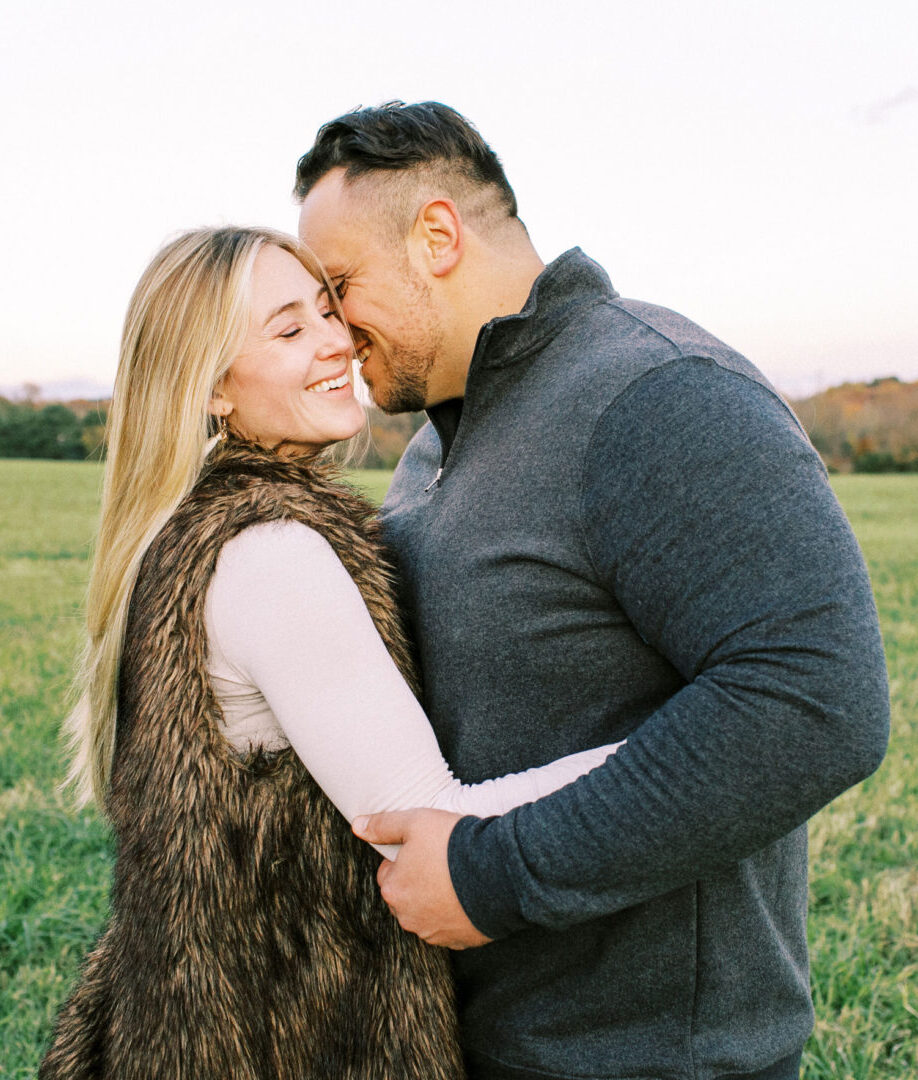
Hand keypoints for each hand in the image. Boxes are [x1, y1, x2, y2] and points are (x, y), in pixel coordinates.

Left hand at [352, 808, 491, 949]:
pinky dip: (456, 914)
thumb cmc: (453, 845)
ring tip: (458, 877)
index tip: (425, 849)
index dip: (405, 859)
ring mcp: (434, 933)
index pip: (389, 874)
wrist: (499, 873)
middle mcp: (408, 917)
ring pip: (427, 913)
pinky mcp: (459, 941)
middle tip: (442, 861)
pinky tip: (469, 895)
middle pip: (407, 896)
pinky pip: (451, 927)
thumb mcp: (415, 822)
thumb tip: (357, 825)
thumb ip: (383, 825)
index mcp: (393, 890)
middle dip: (419, 881)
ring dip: (437, 900)